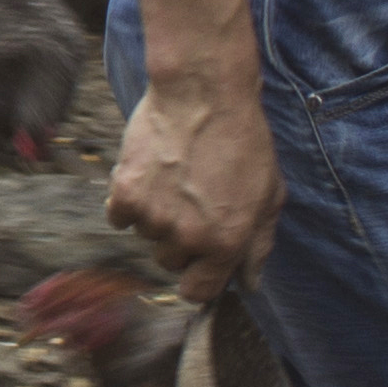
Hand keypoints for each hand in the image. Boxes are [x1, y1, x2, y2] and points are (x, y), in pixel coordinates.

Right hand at [107, 55, 282, 304]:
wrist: (203, 94)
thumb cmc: (243, 141)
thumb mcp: (268, 196)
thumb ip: (259, 246)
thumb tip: (250, 283)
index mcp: (226, 243)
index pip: (198, 292)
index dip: (198, 279)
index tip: (198, 263)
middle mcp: (188, 237)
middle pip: (170, 262)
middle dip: (179, 240)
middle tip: (191, 203)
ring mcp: (154, 217)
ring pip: (146, 236)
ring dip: (155, 217)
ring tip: (174, 180)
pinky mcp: (125, 193)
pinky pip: (119, 217)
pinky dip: (129, 201)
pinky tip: (150, 175)